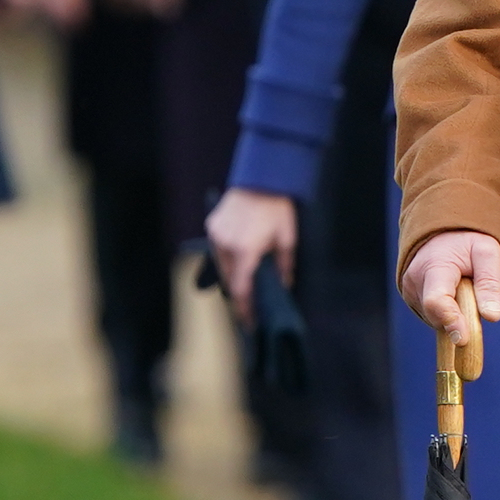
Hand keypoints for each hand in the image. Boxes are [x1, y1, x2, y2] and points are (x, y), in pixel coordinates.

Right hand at [205, 187, 296, 326]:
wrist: (261, 178)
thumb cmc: (277, 207)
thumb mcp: (287, 237)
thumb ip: (284, 264)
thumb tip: (284, 285)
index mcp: (246, 249)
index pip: (242, 288)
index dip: (245, 308)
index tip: (249, 321)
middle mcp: (226, 244)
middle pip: (231, 278)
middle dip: (241, 290)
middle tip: (252, 301)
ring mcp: (216, 234)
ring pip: (222, 265)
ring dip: (234, 272)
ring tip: (247, 275)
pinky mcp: (212, 226)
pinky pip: (218, 248)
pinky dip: (227, 254)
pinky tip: (240, 252)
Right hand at [400, 229, 499, 345]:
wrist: (444, 234)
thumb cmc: (468, 243)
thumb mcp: (487, 253)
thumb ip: (490, 284)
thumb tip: (493, 317)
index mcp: (434, 267)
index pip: (437, 301)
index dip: (451, 321)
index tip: (463, 339)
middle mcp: (415, 282)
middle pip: (438, 315)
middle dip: (460, 317)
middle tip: (474, 296)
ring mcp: (411, 293)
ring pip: (437, 319)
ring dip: (455, 313)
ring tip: (463, 287)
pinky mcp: (413, 301)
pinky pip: (434, 317)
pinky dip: (448, 312)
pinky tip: (454, 294)